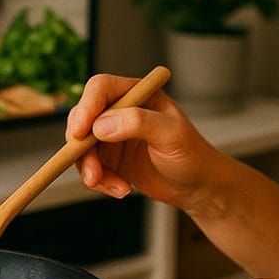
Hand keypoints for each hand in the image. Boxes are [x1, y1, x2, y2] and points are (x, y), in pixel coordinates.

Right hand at [66, 72, 215, 209]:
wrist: (198, 187)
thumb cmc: (193, 155)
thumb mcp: (171, 135)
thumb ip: (138, 123)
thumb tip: (101, 125)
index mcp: (137, 94)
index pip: (101, 88)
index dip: (86, 107)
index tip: (80, 132)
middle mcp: (121, 111)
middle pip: (83, 117)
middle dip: (82, 147)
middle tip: (92, 173)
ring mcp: (113, 135)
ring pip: (82, 146)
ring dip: (90, 169)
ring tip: (114, 186)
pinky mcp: (110, 158)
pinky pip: (90, 167)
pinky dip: (100, 181)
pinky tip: (122, 189)